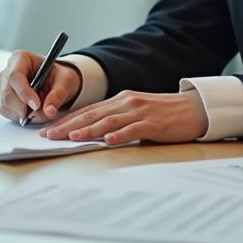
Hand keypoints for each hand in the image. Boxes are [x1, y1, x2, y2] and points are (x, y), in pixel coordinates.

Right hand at [0, 49, 81, 124]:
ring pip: (6, 105)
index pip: (15, 75)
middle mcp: (7, 71)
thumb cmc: (57, 77)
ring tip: (40, 108)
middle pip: (7, 93)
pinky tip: (32, 111)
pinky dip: (20, 116)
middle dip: (24, 107)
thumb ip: (57, 95)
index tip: (36, 105)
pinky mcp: (2, 100)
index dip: (24, 92)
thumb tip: (49, 111)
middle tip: (40, 111)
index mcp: (20, 58)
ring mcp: (2, 86)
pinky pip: (7, 112)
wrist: (54, 83)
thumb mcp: (64, 81)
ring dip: (24, 113)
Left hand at [40, 90, 207, 144]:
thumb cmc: (164, 114)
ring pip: (108, 121)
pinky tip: (108, 141)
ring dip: (88, 130)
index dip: (66, 119)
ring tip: (71, 137)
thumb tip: (95, 134)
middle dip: (68, 124)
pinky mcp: (153, 124)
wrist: (194, 108)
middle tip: (49, 135)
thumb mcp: (136, 112)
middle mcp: (126, 102)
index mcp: (120, 100)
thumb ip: (117, 120)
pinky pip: (133, 129)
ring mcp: (139, 112)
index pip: (88, 110)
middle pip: (92, 114)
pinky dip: (120, 135)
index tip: (49, 129)